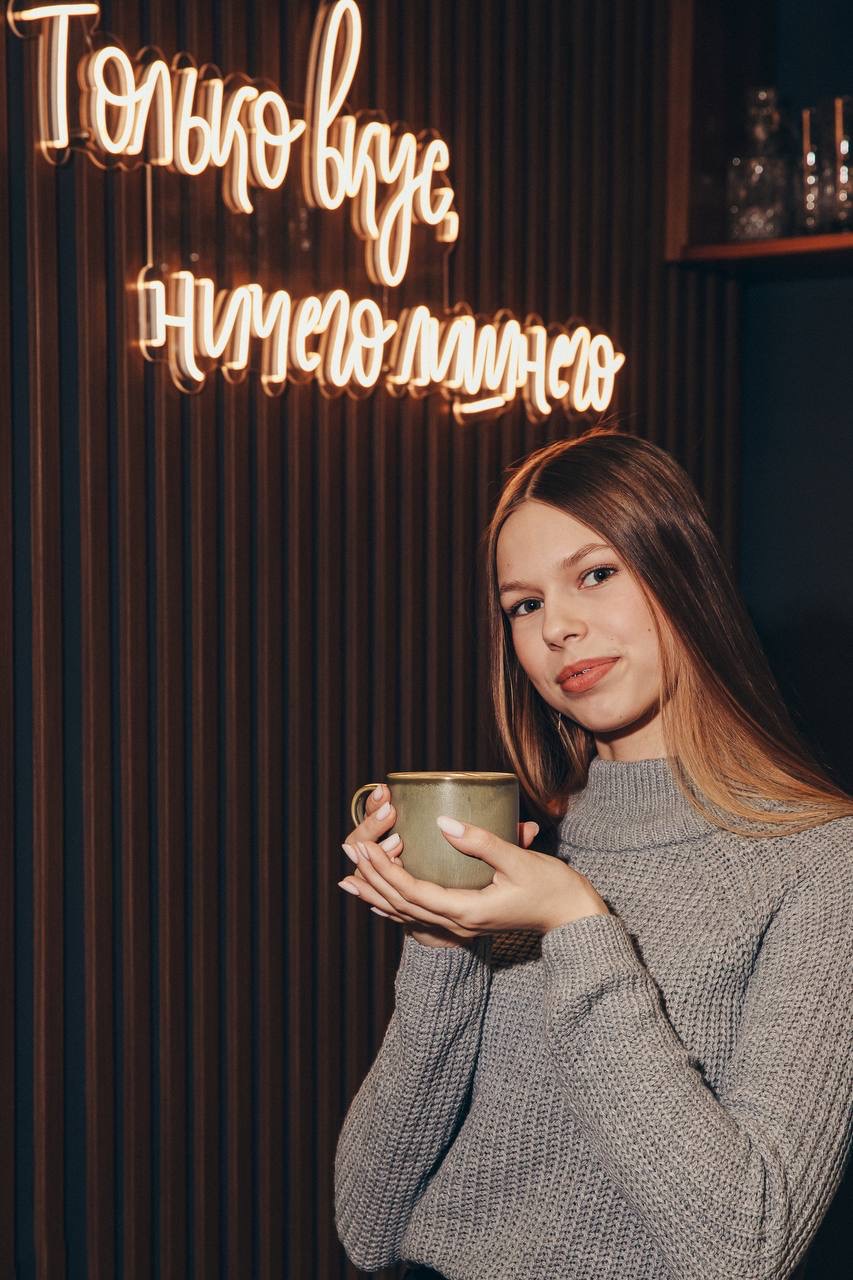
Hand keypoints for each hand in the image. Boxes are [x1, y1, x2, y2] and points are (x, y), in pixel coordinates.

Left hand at [338, 814, 608, 940]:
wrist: (573, 915)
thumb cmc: (551, 886)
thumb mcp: (519, 859)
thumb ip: (481, 841)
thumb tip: (444, 821)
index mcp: (467, 911)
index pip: (413, 892)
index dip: (385, 870)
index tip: (365, 846)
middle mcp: (458, 923)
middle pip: (403, 904)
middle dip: (372, 878)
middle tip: (349, 851)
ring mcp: (461, 925)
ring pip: (407, 913)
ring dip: (377, 893)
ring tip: (348, 878)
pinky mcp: (466, 918)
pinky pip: (420, 915)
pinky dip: (395, 905)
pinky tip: (380, 899)